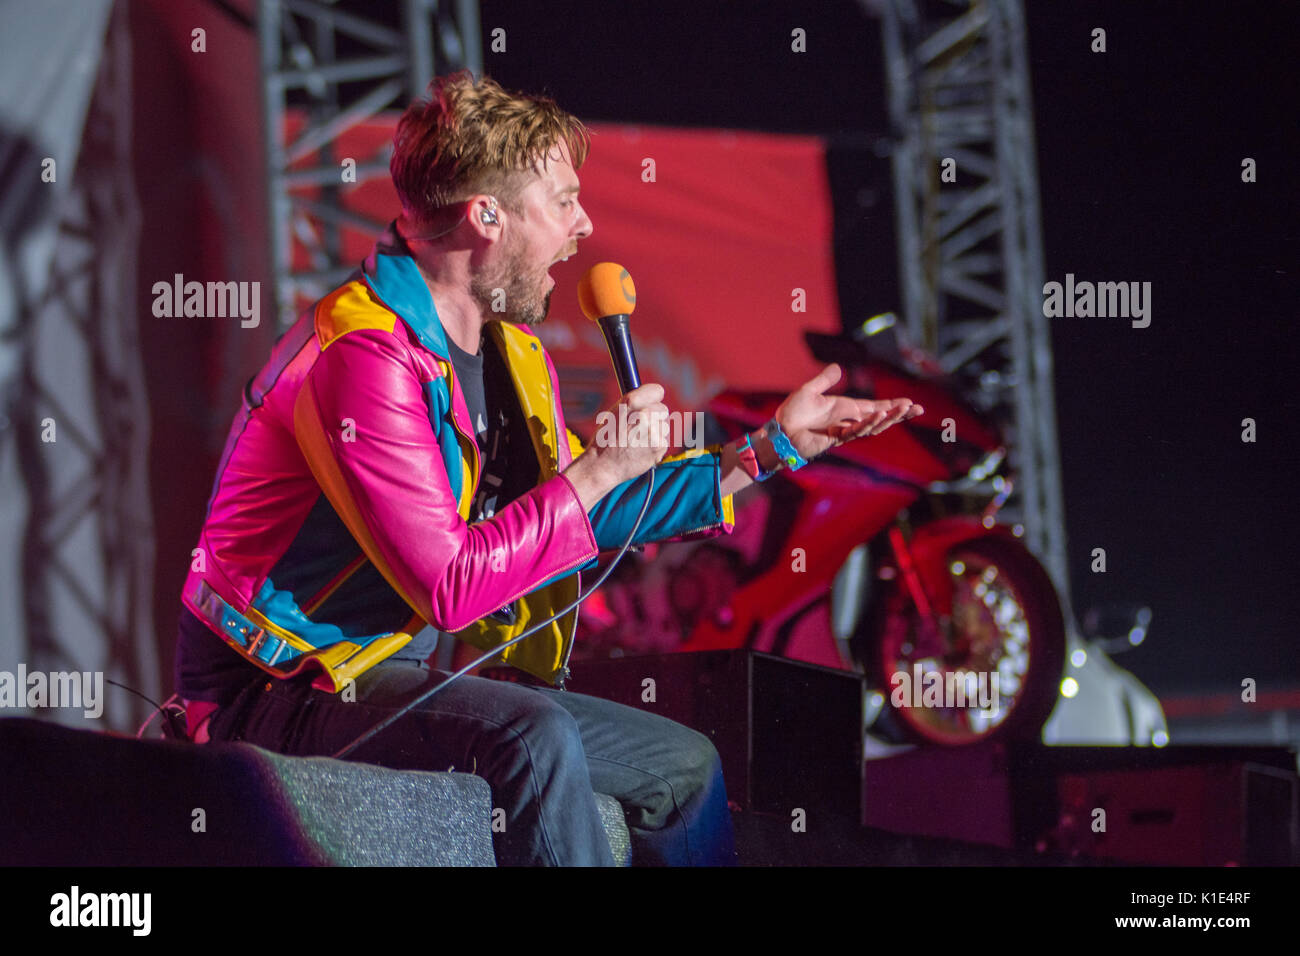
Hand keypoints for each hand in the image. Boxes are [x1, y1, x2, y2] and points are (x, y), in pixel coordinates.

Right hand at [562, 383, 669, 509]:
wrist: (603, 466)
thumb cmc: (606, 438)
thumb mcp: (613, 412)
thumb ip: (634, 402)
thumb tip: (653, 396)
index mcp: (631, 404)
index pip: (658, 391)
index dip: (652, 398)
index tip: (647, 404)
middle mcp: (644, 416)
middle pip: (662, 409)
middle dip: (654, 415)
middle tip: (638, 426)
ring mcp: (654, 432)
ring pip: (664, 425)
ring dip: (655, 430)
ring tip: (638, 439)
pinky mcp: (660, 446)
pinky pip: (664, 439)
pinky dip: (655, 444)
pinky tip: (642, 449)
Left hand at [771, 363, 922, 461]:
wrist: (779, 432)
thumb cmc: (792, 414)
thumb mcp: (809, 391)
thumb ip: (824, 380)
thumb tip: (837, 367)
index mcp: (844, 408)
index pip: (873, 406)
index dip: (891, 405)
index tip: (909, 403)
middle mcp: (847, 420)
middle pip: (879, 417)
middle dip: (898, 413)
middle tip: (918, 409)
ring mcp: (843, 430)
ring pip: (873, 425)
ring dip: (889, 417)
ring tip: (905, 409)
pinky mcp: (836, 438)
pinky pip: (857, 430)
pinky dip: (869, 422)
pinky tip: (880, 414)